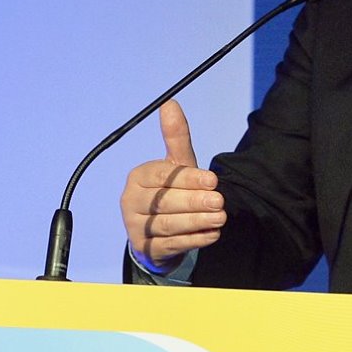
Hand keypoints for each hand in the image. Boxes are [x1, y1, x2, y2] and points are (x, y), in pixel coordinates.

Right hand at [118, 100, 224, 270]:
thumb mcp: (175, 165)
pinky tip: (212, 234)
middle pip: (164, 202)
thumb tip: (170, 104)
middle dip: (194, 201)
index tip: (213, 180)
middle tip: (220, 201)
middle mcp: (131, 201)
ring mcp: (136, 227)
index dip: (188, 178)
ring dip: (196, 222)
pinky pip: (170, 244)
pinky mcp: (146, 248)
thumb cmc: (169, 192)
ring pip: (167, 225)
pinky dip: (193, 240)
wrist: (157, 232)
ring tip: (220, 218)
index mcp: (138, 177)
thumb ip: (176, 138)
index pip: (162, 176)